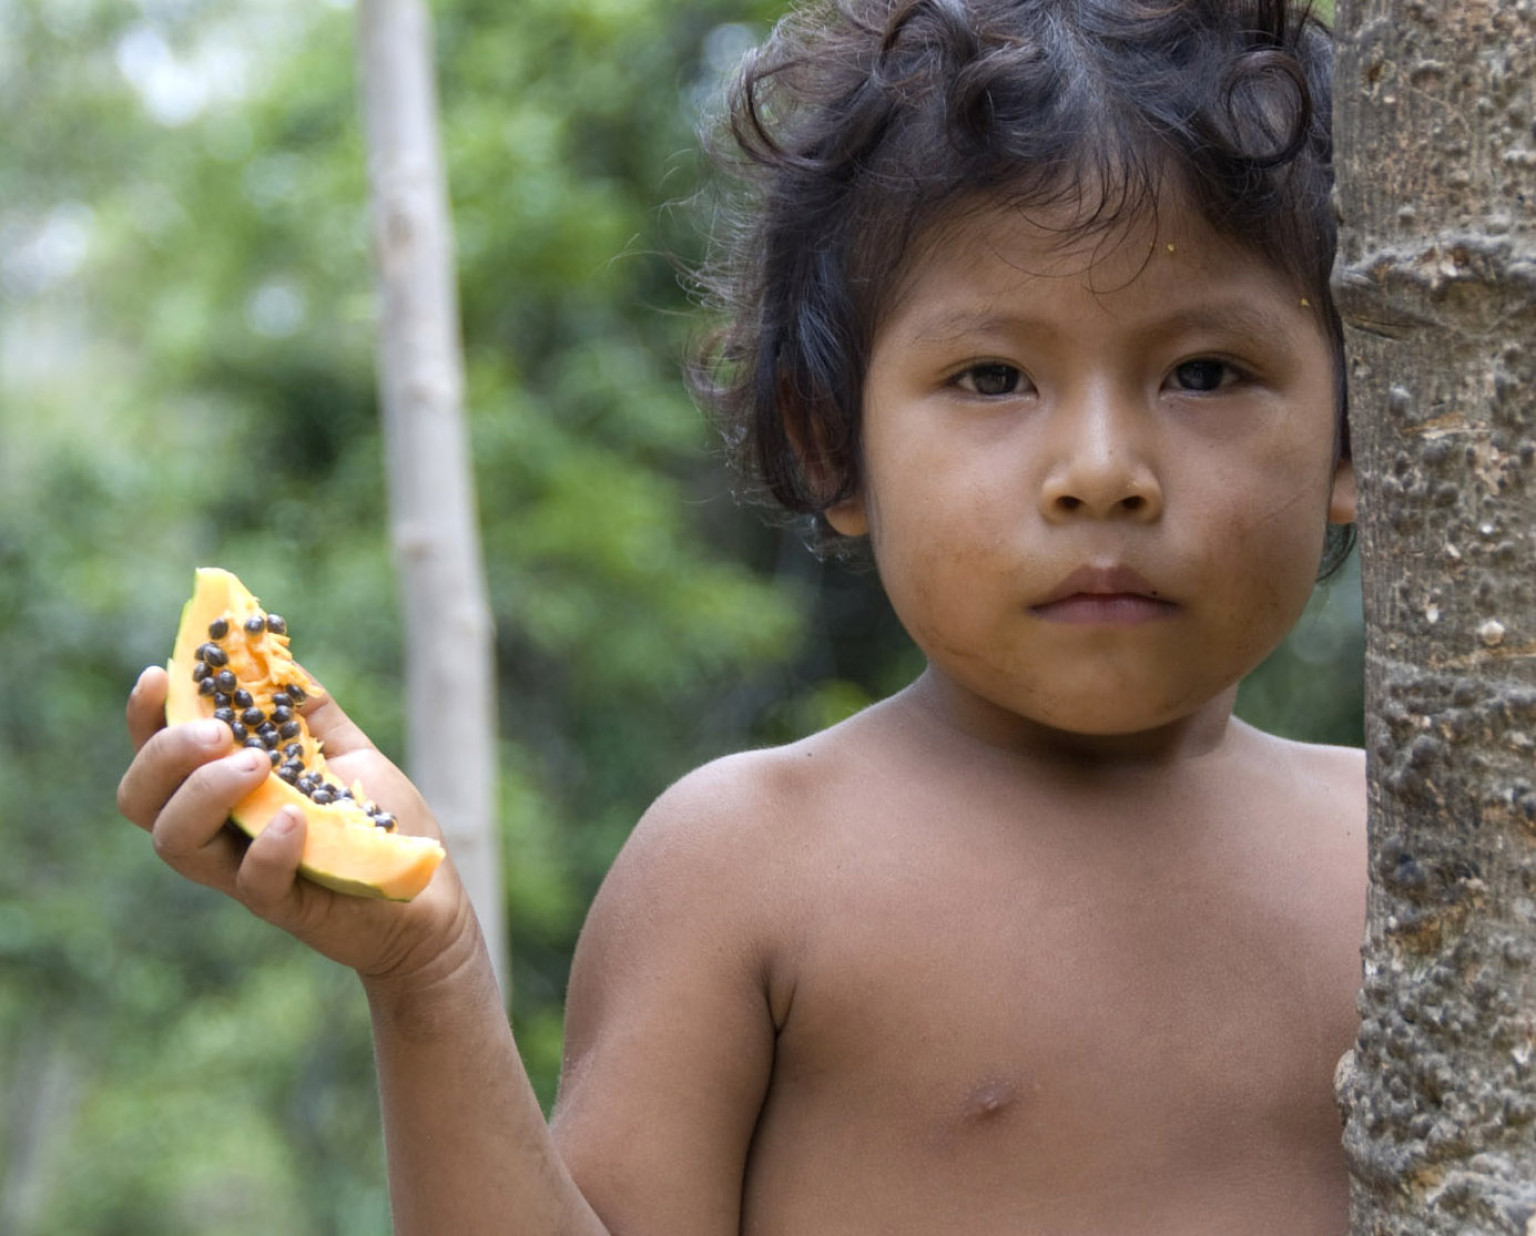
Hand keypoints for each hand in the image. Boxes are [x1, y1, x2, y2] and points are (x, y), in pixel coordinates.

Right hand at [117, 666, 480, 986]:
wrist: (430, 891)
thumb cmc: (381, 822)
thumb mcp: (345, 752)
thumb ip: (309, 713)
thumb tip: (276, 657)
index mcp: (226, 792)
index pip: (156, 758)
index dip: (146, 718)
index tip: (160, 675)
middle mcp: (221, 833)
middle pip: (142, 801)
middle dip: (166, 755)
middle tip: (220, 733)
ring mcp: (245, 871)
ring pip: (176, 842)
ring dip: (206, 792)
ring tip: (258, 764)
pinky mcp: (285, 905)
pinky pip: (251, 882)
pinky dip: (268, 845)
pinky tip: (295, 818)